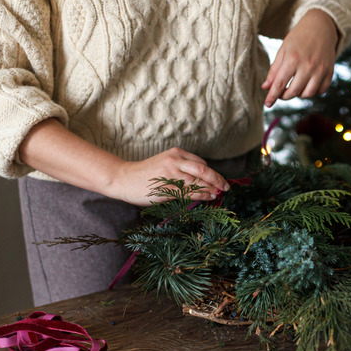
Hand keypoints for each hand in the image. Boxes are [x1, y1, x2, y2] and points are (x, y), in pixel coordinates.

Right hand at [111, 148, 229, 205]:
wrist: (123, 178)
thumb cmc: (146, 174)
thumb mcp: (165, 164)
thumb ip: (182, 169)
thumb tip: (203, 180)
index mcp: (176, 154)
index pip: (201, 163)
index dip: (212, 173)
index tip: (218, 181)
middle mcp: (175, 161)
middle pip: (203, 170)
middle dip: (218, 179)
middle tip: (226, 187)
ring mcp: (171, 174)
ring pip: (198, 182)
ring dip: (212, 189)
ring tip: (219, 193)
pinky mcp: (167, 188)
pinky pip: (189, 192)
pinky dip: (202, 195)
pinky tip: (209, 197)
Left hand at [262, 9, 338, 107]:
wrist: (321, 26)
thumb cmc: (299, 38)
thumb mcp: (283, 50)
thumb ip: (274, 70)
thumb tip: (266, 88)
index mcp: (293, 59)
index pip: (279, 84)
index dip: (272, 96)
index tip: (267, 104)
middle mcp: (308, 66)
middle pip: (293, 92)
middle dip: (284, 96)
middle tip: (281, 93)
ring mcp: (321, 70)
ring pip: (307, 94)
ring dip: (298, 95)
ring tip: (295, 87)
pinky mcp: (330, 72)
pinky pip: (321, 91)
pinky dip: (313, 92)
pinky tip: (307, 85)